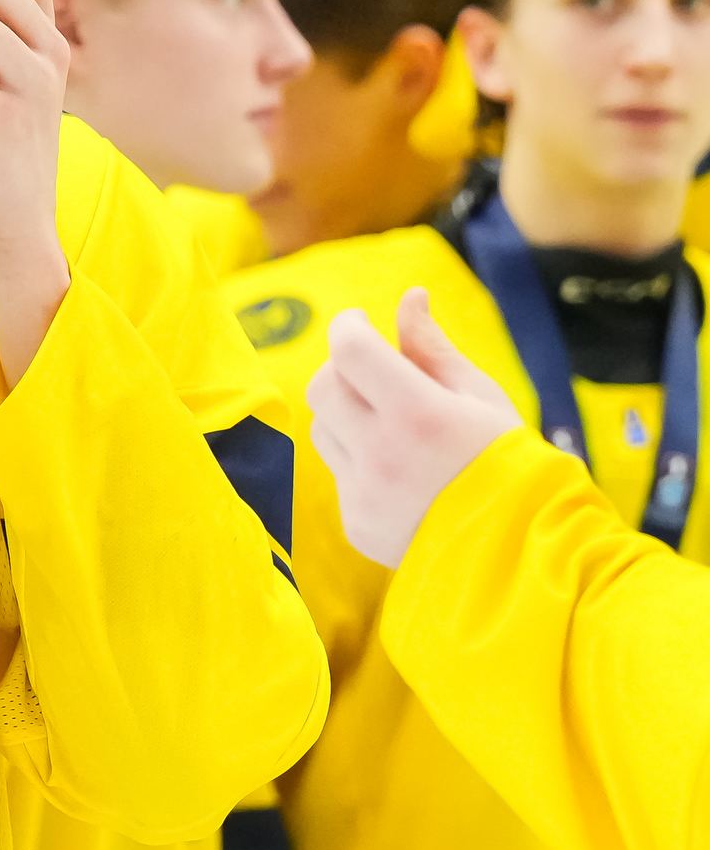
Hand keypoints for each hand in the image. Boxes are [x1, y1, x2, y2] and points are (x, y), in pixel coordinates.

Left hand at [308, 289, 522, 567]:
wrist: (525, 553)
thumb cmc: (510, 462)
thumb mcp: (481, 397)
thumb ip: (433, 347)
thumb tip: (410, 296)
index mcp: (418, 415)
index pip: (349, 349)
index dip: (349, 327)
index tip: (360, 322)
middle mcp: (383, 456)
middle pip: (324, 386)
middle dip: (344, 368)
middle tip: (377, 370)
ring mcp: (365, 495)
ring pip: (324, 427)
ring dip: (347, 413)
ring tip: (395, 424)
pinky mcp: (356, 524)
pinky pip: (339, 473)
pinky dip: (359, 460)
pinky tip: (403, 472)